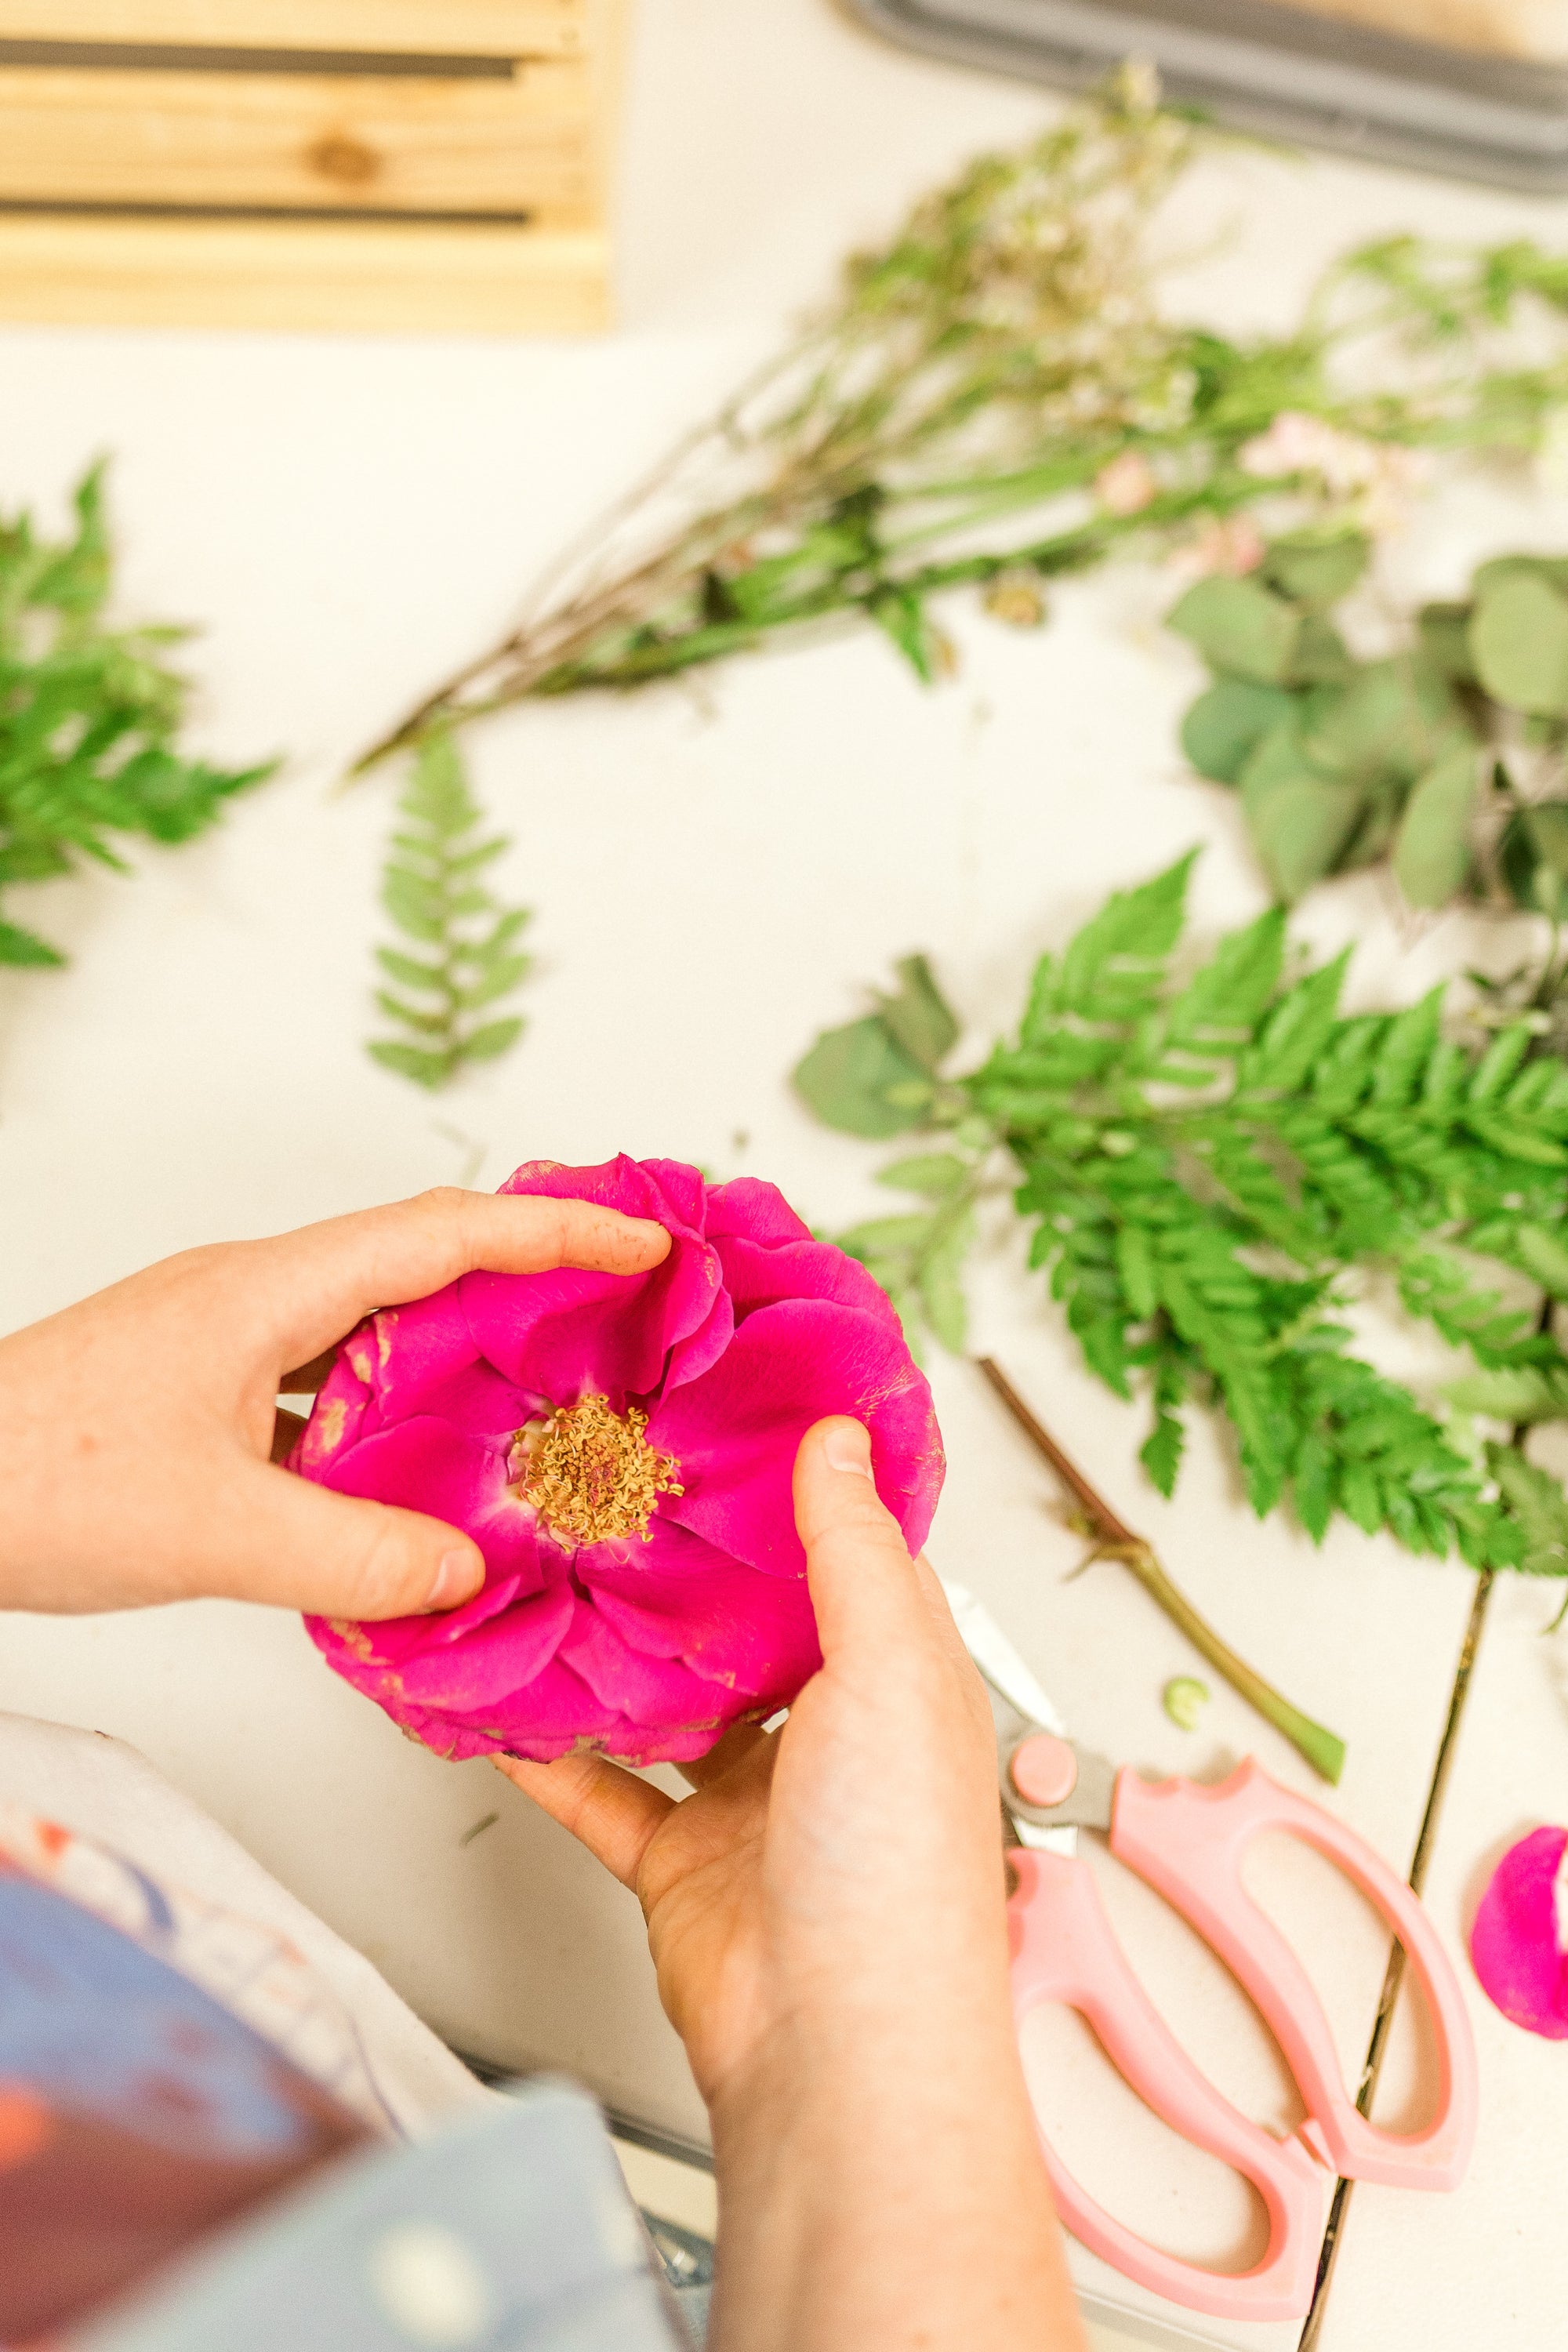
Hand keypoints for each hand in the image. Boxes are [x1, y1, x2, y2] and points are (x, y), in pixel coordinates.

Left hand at [0, 1188, 668, 1619]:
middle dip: (527, 1268)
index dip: (556, 1230)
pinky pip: (326, 1379)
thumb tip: (468, 1574)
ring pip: (373, 1322)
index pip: (444, 1233)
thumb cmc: (35, 1482)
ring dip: (459, 1346)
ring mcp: (221, 1339)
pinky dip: (391, 1410)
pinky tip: (417, 1475)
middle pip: (420, 1256)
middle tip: (619, 1302)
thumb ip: (355, 1560)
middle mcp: (253, 1295)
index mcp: (269, 1291)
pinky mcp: (196, 1388)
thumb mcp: (214, 1534)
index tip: (644, 1240)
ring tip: (544, 1390)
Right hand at [498, 1417, 1082, 2351]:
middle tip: (624, 1485)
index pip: (854, 1566)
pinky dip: (553, 1754)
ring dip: (615, 1653)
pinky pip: (603, 1793)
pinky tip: (504, 1706)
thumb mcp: (890, 1669)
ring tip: (556, 1571)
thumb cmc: (894, 1870)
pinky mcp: (682, 1861)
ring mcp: (752, 1801)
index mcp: (901, 1684)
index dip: (806, 1496)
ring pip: (669, 1707)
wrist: (834, 2045)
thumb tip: (843, 1439)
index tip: (740, 1425)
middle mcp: (831, 1737)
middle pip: (751, 1630)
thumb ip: (852, 1551)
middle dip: (692, 1568)